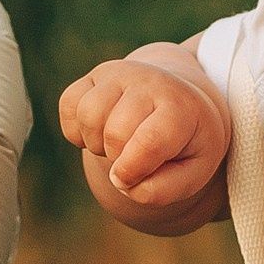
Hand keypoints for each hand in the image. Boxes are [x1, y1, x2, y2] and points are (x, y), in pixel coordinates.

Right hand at [59, 58, 228, 215]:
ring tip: (118, 144)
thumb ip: (165, 189)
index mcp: (181, 107)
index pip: (149, 141)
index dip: (133, 171)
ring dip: (96, 143)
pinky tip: (99, 133)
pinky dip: (76, 131)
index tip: (132, 180)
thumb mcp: (195, 172)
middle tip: (135, 158)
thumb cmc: (186, 144)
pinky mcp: (93, 76)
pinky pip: (69, 106)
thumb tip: (122, 184)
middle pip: (114, 132)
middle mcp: (149, 81)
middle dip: (118, 159)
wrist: (177, 101)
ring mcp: (119, 74)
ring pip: (88, 115)